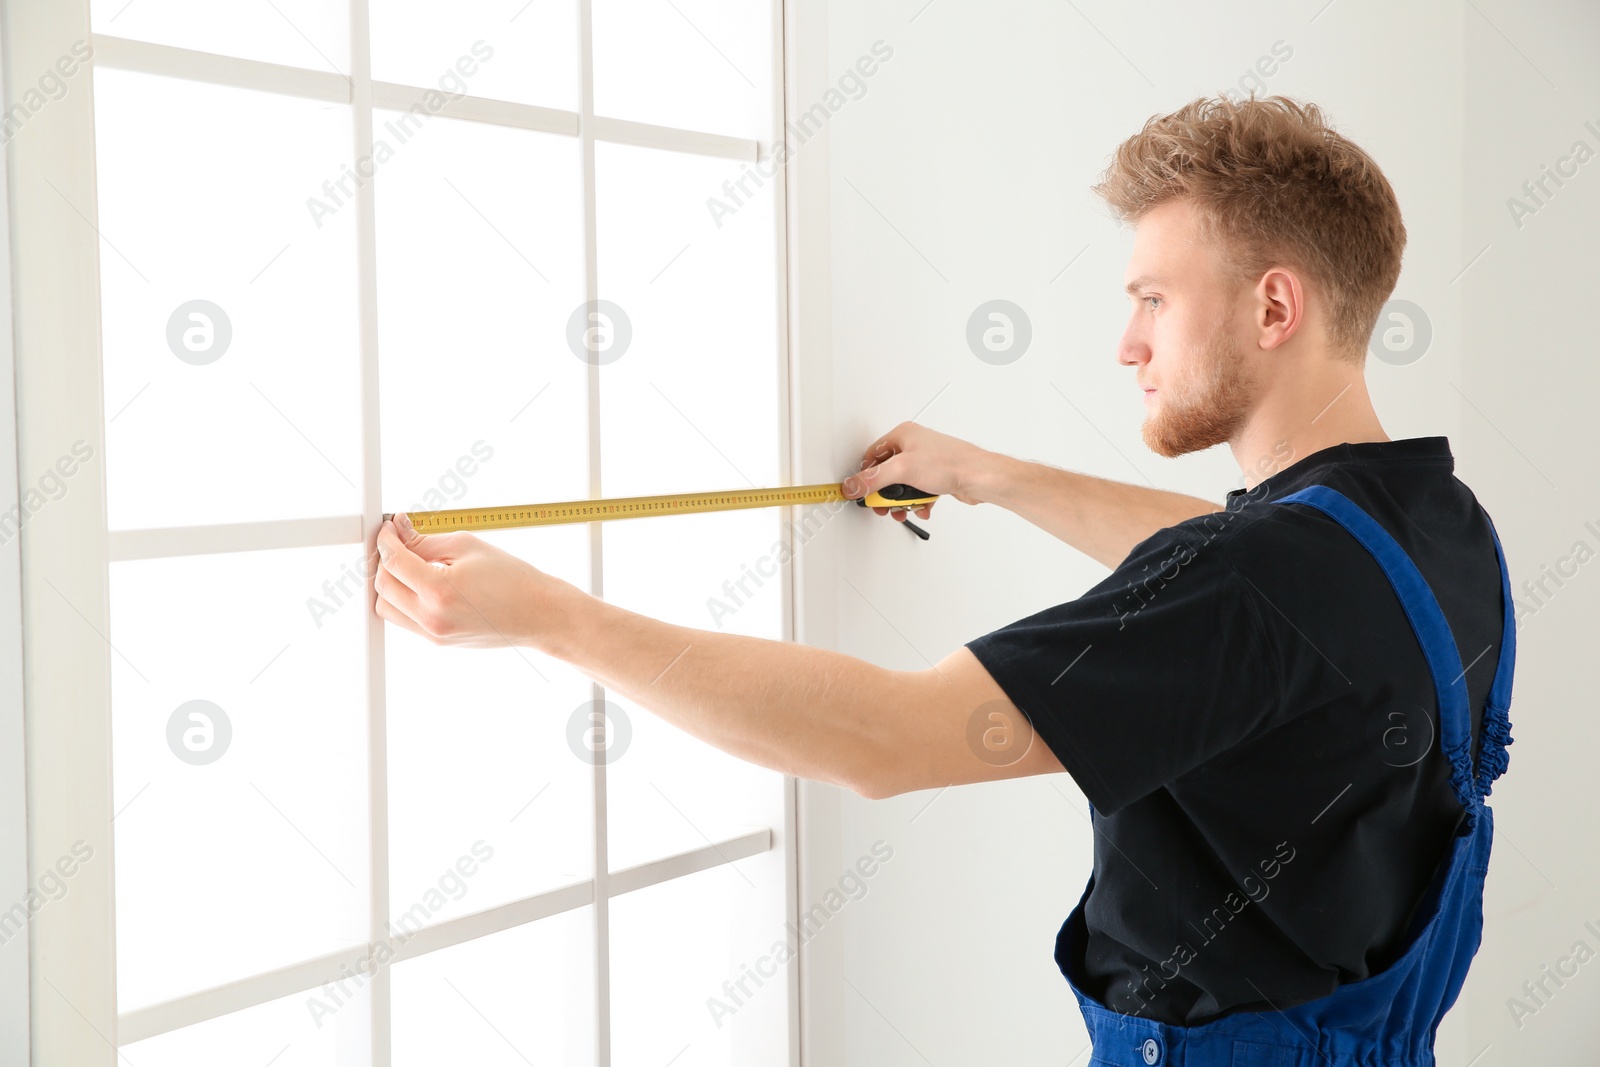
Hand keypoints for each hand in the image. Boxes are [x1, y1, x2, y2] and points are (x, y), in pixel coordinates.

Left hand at [373, 512, 575, 648]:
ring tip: (409, 566)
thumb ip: (426, 540)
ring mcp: (434, 633)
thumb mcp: (468, 546)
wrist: (538, 614)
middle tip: (397, 544)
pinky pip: (405, 619)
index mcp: (439, 590)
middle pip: (383, 587)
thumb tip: (400, 531)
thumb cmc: (513, 579)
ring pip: (387, 608)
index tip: (388, 530)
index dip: (386, 541)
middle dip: (384, 562)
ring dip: (391, 584)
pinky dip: (404, 599)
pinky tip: (423, 584)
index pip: (393, 562)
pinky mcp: (438, 641)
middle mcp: (432, 617)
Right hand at [841, 421, 990, 523]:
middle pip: (886, 473)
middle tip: (884, 505)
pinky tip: (922, 507)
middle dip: (885, 493)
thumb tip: (852, 485)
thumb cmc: (951, 463)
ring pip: (902, 485)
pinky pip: (917, 492)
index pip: (873, 455)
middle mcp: (914, 446)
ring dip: (901, 501)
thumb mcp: (903, 470)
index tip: (862, 491)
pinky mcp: (935, 477)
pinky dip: (917, 502)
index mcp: (903, 435)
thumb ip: (873, 479)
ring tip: (904, 509)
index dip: (865, 475)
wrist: (979, 477)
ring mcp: (925, 462)